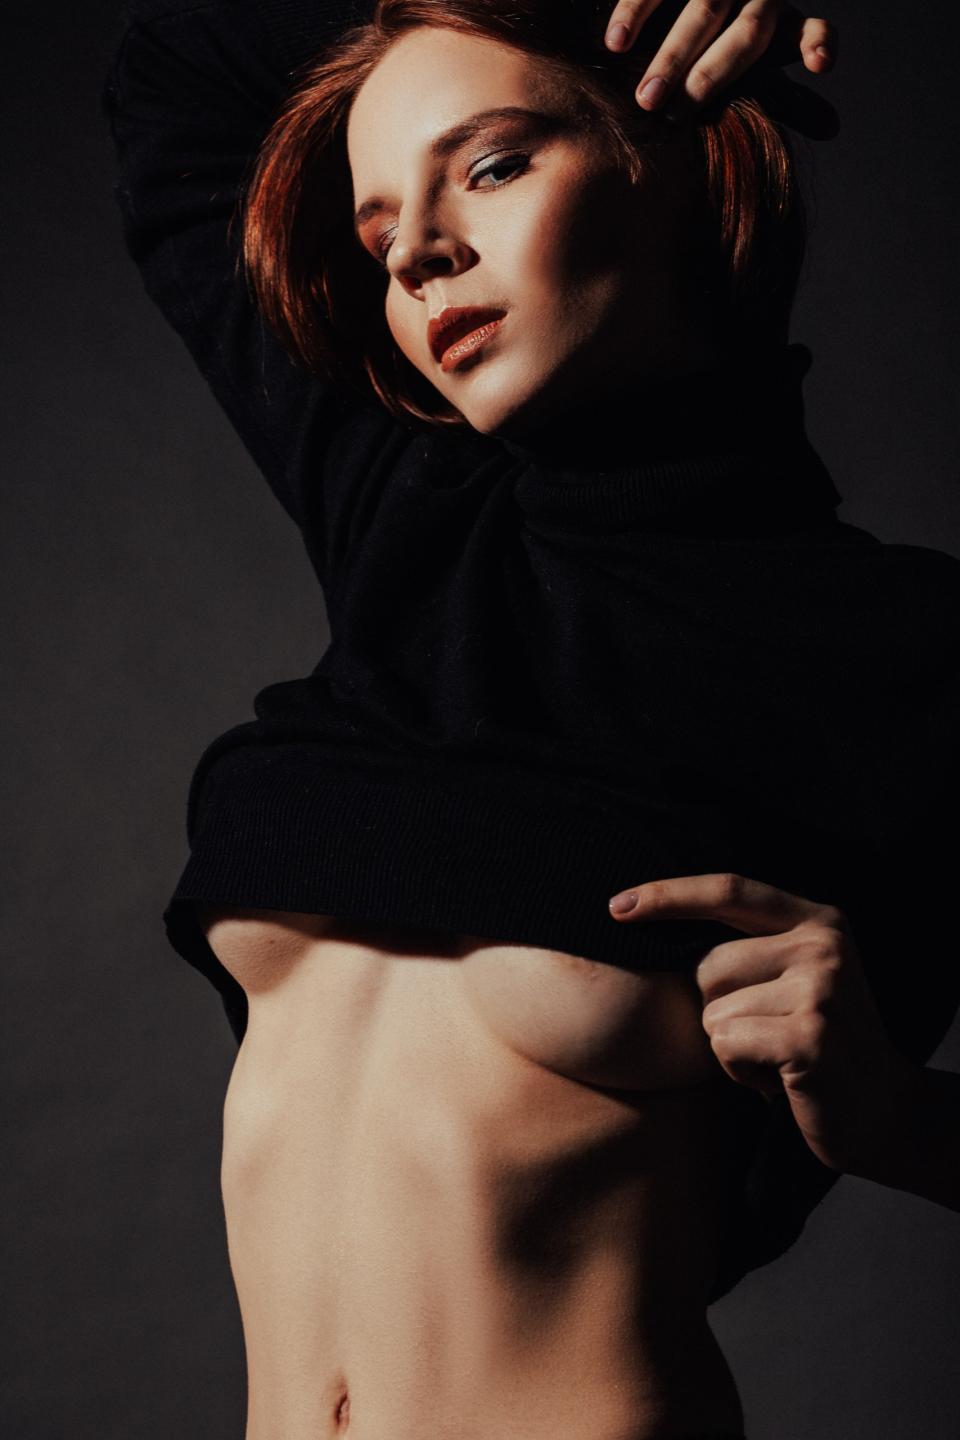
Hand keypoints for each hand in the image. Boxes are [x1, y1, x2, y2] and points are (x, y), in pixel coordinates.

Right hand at [603, 1, 837, 119]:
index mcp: (781, 21)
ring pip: (706, 9)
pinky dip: (634, 13)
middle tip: (675, 116)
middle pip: (748, 32)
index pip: (809, 28)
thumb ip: (791, 100)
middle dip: (710, 74)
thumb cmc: (719, 51)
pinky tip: (616, 45)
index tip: (821, 64)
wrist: (671, 11)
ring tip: (645, 99)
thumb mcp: (758, 72)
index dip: (817, 42)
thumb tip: (834, 129)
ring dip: (673, 56)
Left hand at [607, 872, 915, 1174]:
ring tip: (776, 1059)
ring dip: (730, 1049)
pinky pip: (727, 1046)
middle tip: (766, 1036)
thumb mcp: (794, 979)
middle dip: (717, 1011)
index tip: (615, 906)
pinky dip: (739, 1073)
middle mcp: (824, 945)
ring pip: (712, 1013)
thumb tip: (648, 925)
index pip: (729, 889)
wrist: (884, 1113)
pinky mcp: (811, 1036)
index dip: (668, 894)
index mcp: (818, 920)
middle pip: (707, 966)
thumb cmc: (815, 1043)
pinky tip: (780, 1082)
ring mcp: (822, 989)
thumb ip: (746, 949)